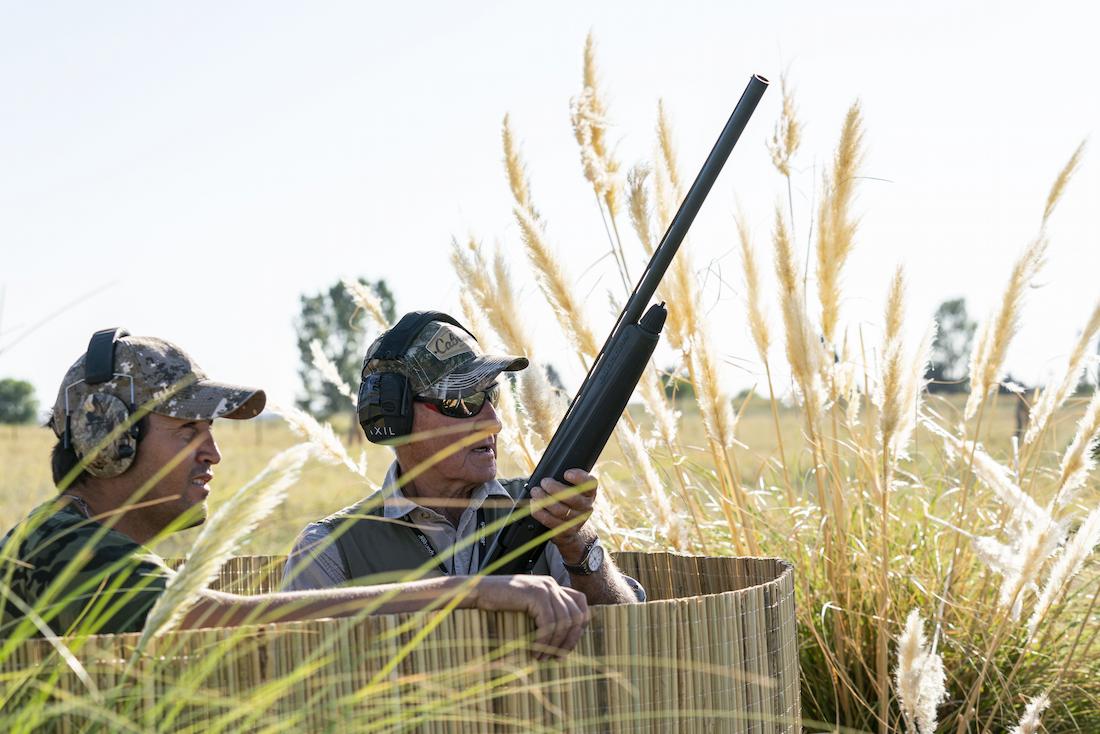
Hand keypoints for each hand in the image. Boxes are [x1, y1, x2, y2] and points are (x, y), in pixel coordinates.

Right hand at [473, 575, 589, 658]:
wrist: (478, 592)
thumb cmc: (499, 604)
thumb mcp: (527, 607)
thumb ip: (543, 613)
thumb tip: (561, 637)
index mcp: (552, 586)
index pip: (581, 603)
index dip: (580, 626)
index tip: (568, 645)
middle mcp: (551, 584)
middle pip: (577, 614)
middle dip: (570, 640)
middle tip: (557, 657)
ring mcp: (544, 588)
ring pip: (565, 621)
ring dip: (555, 644)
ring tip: (543, 658)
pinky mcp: (535, 595)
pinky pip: (549, 622)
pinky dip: (544, 640)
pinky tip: (534, 651)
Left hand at [529, 468, 597, 563]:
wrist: (571, 526)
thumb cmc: (566, 499)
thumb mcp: (571, 488)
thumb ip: (564, 479)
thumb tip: (548, 470)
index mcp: (589, 492)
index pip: (590, 483)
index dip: (580, 478)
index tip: (566, 473)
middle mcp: (586, 506)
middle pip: (572, 498)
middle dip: (554, 488)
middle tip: (544, 482)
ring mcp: (577, 520)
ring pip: (560, 510)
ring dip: (544, 500)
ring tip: (535, 492)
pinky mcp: (566, 530)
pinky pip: (551, 522)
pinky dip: (540, 512)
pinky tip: (534, 505)